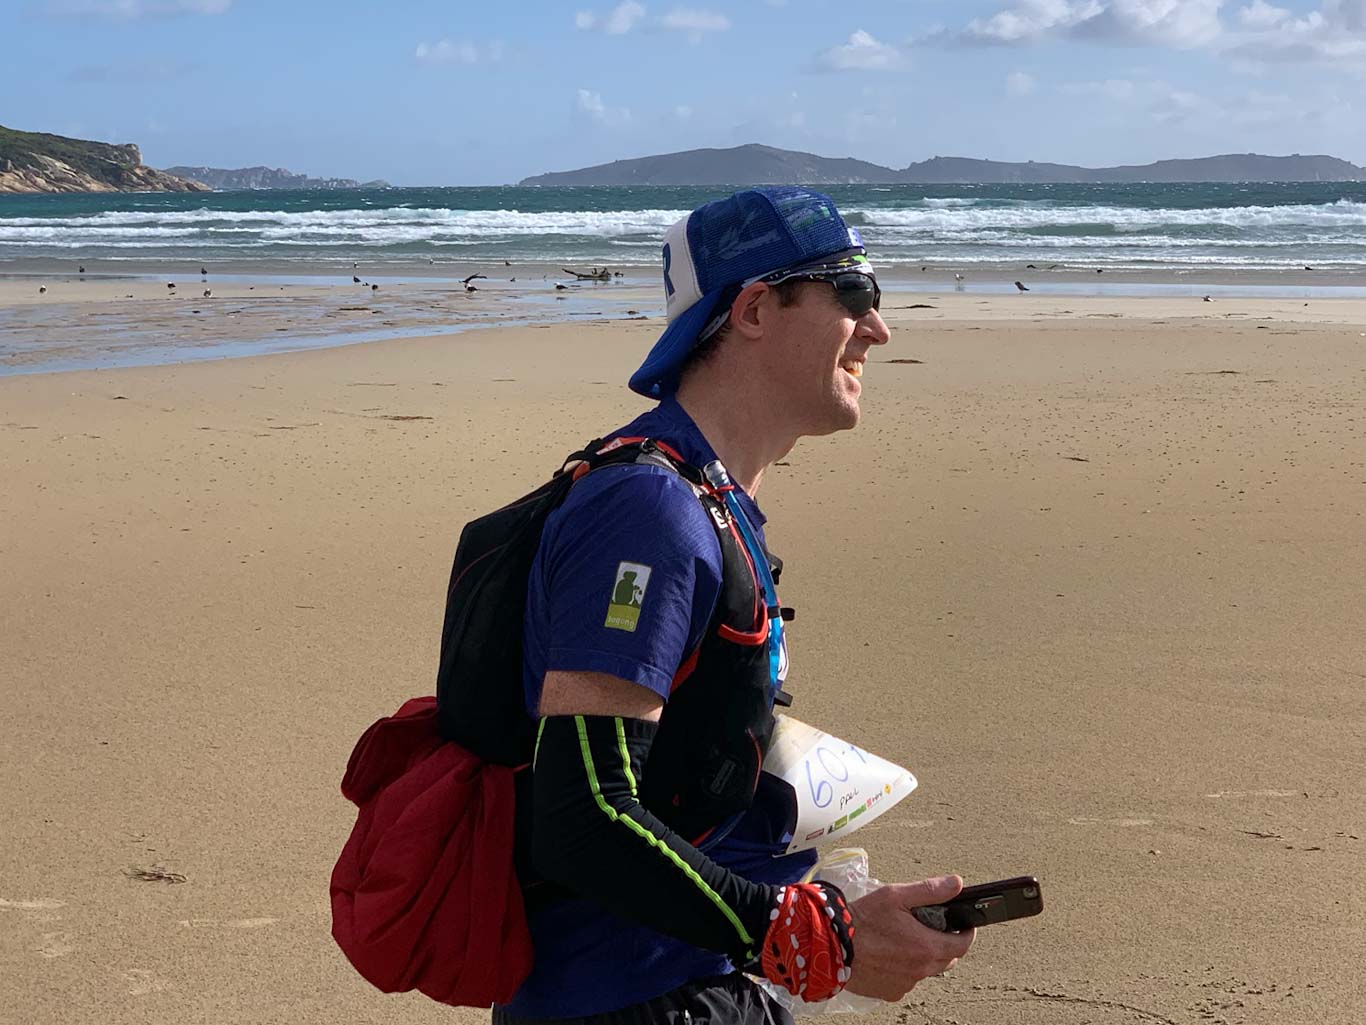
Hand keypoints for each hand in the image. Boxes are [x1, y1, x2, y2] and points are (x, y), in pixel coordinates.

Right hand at [844, 875, 975, 1001]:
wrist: (831, 945)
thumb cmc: (862, 920)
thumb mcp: (896, 896)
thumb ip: (929, 890)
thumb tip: (956, 883)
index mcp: (927, 946)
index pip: (963, 945)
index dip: (966, 933)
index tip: (964, 926)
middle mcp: (920, 970)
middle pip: (948, 959)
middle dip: (946, 944)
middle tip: (932, 929)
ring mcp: (905, 983)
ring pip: (926, 970)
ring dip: (924, 957)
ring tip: (905, 939)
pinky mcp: (891, 992)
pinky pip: (907, 981)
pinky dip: (905, 969)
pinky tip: (890, 955)